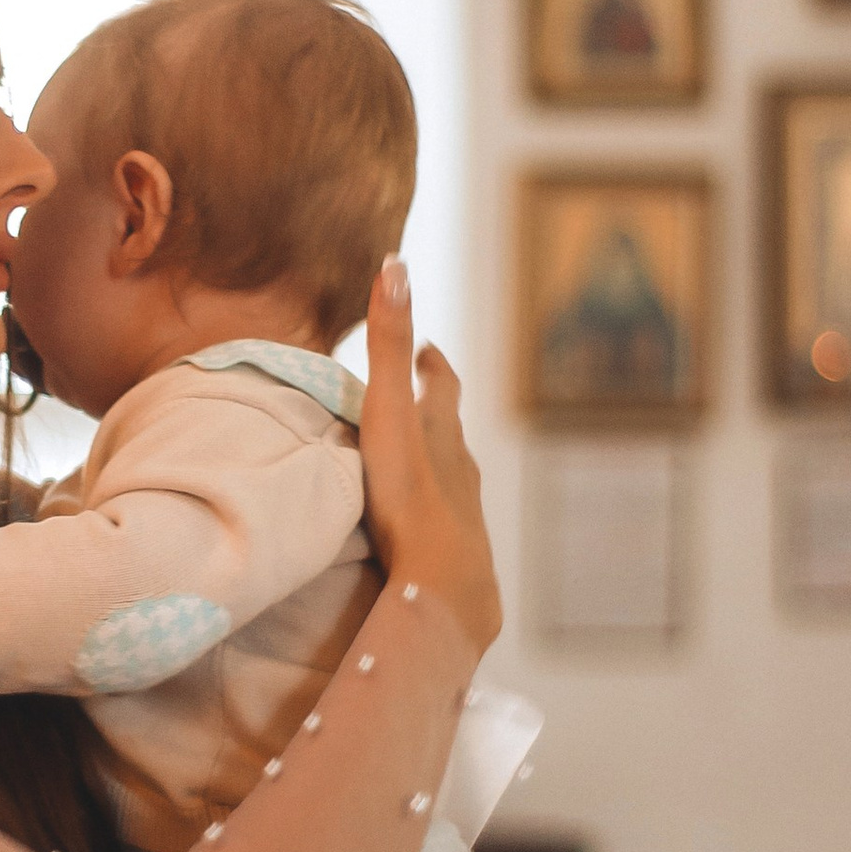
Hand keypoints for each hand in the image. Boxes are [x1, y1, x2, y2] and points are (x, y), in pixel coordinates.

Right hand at [358, 258, 500, 658]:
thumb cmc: (411, 498)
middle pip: (452, 428)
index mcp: (442, 432)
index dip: (431, 360)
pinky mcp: (456, 557)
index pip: (442, 383)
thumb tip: (396, 265)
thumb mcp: (389, 413)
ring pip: (454, 477)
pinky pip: (447, 525)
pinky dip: (434, 512)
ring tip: (421, 460)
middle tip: (424, 392)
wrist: (444, 586)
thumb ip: (386, 343)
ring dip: (437, 461)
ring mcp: (464, 515)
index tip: (427, 345)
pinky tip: (422, 529)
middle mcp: (461, 469)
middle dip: (437, 407)